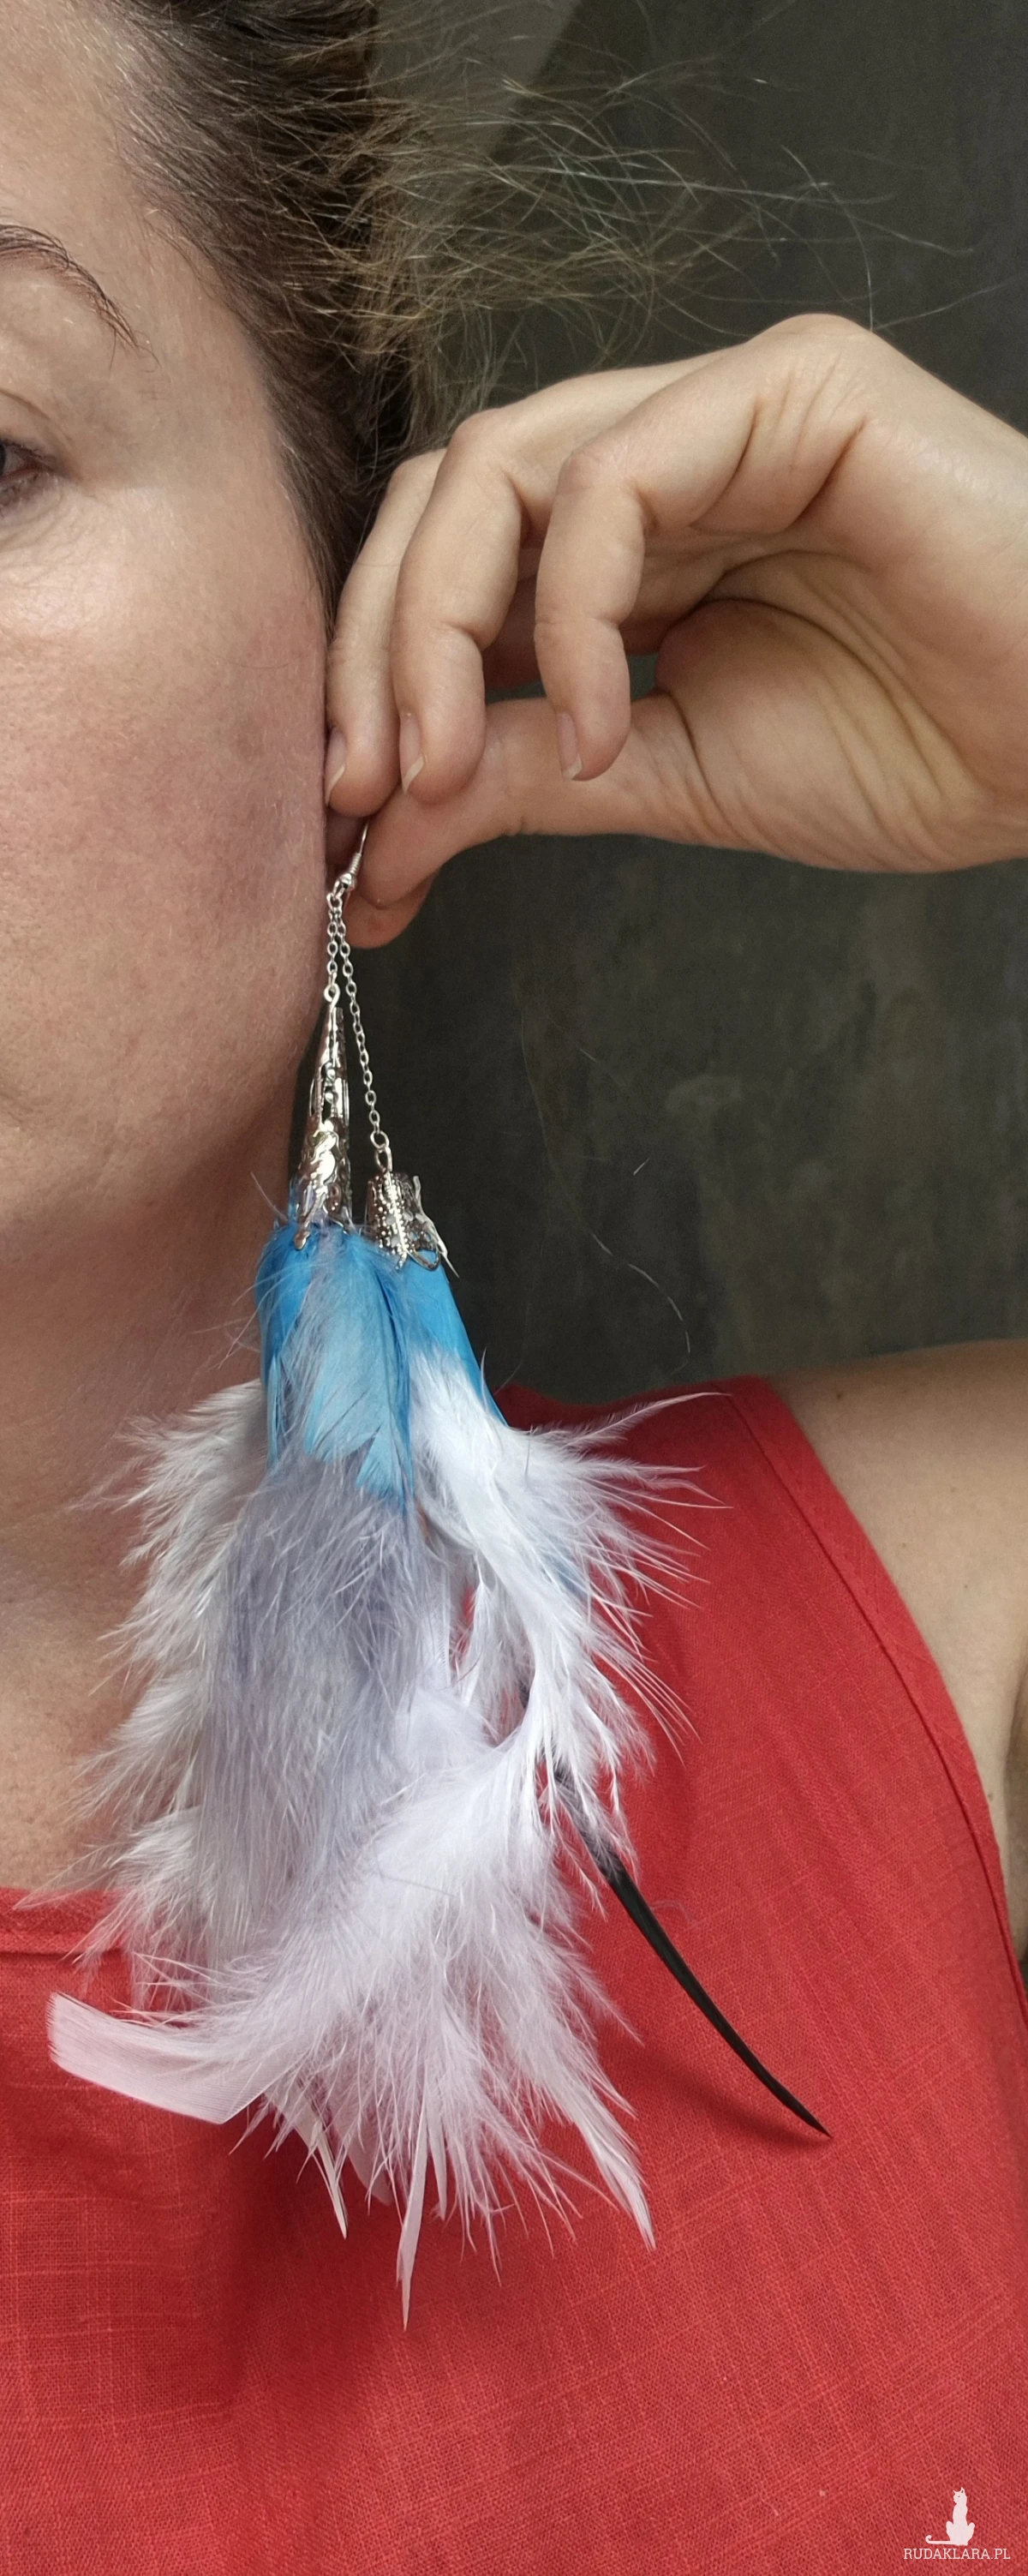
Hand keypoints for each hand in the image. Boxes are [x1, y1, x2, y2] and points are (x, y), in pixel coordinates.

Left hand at [324, 315, 1027, 944]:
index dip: (373, 673)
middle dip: (375, 649)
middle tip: (359, 786)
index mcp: (636, 540)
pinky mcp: (787, 388)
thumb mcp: (672, 778)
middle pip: (445, 499)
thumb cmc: (920, 746)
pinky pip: (613, 476)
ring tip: (444, 767)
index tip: (346, 816)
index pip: (451, 562)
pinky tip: (610, 727)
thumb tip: (382, 835)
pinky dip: (573, 610)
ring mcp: (722, 409)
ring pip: (499, 466)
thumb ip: (525, 776)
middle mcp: (664, 453)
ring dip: (438, 630)